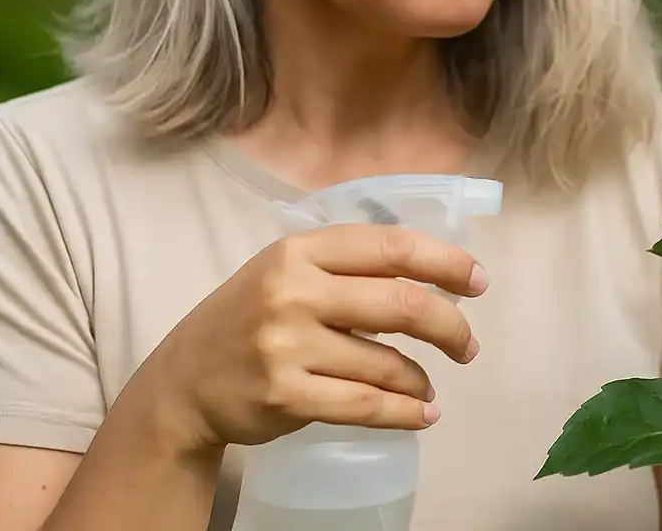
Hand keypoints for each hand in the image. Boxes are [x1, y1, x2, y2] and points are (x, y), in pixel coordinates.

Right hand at [130, 224, 487, 456]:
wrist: (183, 383)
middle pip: (402, 302)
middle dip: (449, 326)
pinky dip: (404, 412)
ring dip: (422, 379)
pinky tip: (421, 414)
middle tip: (468, 346)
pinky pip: (366, 405)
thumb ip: (348, 267)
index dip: (445, 263)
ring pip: (387, 362)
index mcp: (300, 251)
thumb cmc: (250, 320)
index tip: (477, 282)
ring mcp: (288, 345)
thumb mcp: (287, 272)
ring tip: (428, 387)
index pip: (392, 246)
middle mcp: (294, 291)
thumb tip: (435, 275)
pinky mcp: (285, 395)